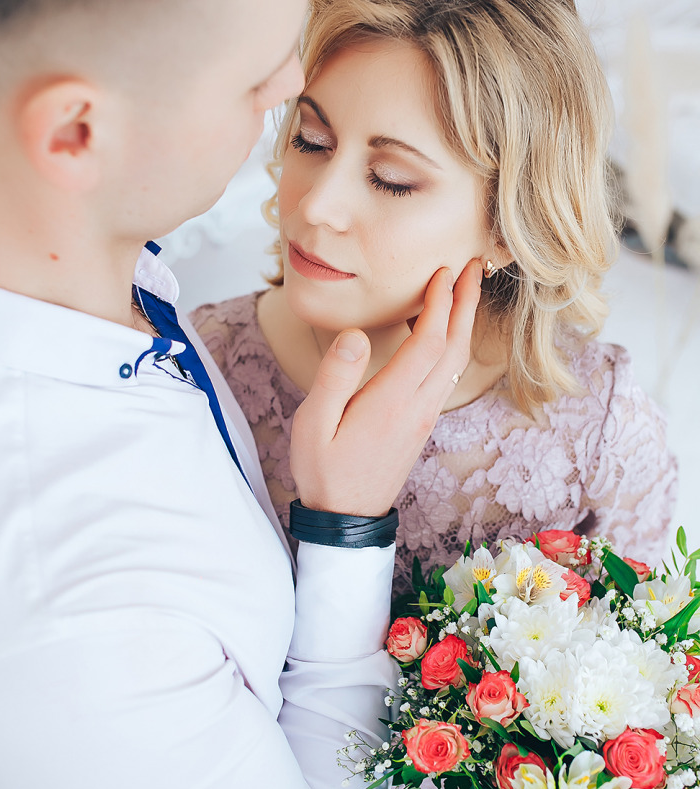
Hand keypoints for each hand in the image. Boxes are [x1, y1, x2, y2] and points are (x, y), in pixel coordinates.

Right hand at [290, 260, 482, 516]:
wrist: (347, 520)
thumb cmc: (324, 471)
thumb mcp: (313, 424)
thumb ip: (335, 377)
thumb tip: (357, 334)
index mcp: (392, 402)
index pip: (429, 342)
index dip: (440, 303)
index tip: (442, 270)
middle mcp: (418, 407)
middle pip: (455, 348)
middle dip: (466, 304)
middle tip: (474, 268)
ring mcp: (424, 418)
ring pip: (456, 363)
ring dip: (464, 324)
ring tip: (464, 292)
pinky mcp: (422, 425)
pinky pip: (447, 377)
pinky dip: (452, 346)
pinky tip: (441, 335)